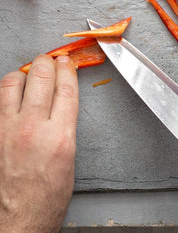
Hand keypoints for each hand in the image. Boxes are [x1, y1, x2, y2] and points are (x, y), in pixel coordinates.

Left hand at [0, 55, 78, 232]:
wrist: (20, 218)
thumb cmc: (48, 194)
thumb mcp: (70, 155)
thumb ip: (65, 121)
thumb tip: (63, 97)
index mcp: (60, 136)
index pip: (65, 88)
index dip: (67, 69)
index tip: (66, 62)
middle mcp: (33, 128)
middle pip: (41, 77)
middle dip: (47, 62)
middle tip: (50, 61)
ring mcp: (7, 129)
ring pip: (13, 82)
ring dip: (23, 73)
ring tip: (30, 75)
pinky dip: (6, 89)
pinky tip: (13, 92)